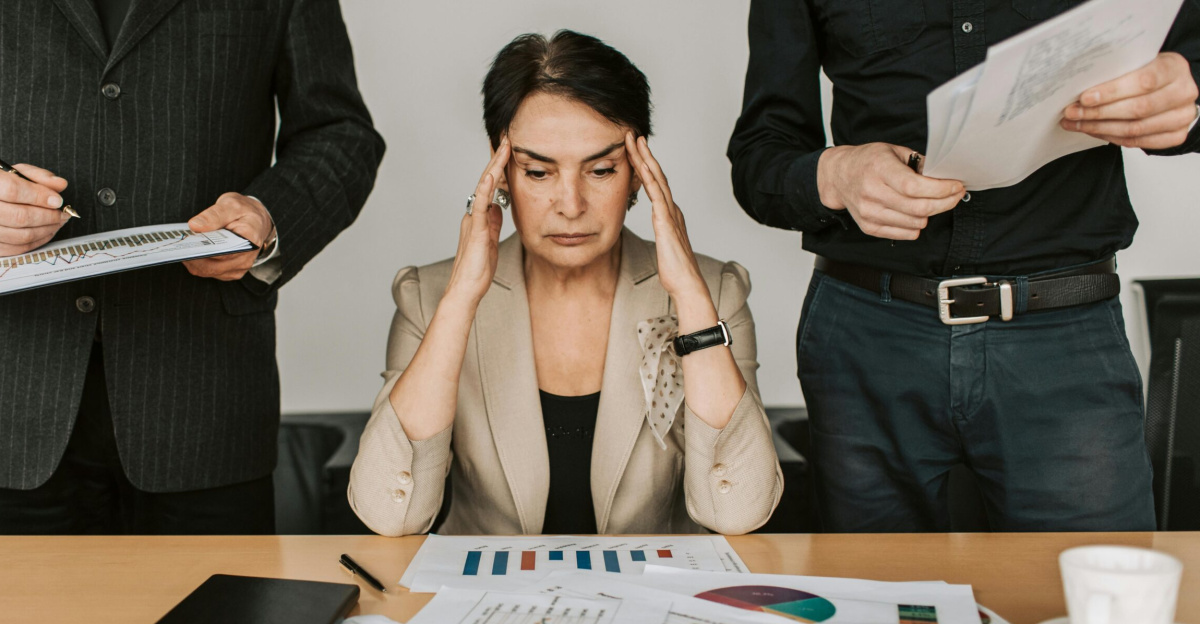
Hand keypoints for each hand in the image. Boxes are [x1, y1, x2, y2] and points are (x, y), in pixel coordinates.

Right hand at [0, 163, 69, 256]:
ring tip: (58, 222)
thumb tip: (61, 184)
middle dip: (48, 217)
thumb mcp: (19, 173)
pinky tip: (47, 231)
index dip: (39, 197)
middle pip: (20, 217)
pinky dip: (38, 241)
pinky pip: (18, 248)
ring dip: (46, 230)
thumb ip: (40, 176)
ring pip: (21, 235)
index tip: (58, 201)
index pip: (13, 191)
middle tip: (63, 214)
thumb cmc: (4, 185)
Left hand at [183, 192, 273, 280]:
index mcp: (250, 239)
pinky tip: (192, 250)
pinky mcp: (232, 272)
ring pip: (207, 271)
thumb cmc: (243, 211)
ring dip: (192, 260)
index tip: (187, 241)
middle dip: (193, 255)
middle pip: (212, 265)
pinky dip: (197, 263)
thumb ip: (214, 214)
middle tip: (179, 243)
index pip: (223, 251)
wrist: (256, 221)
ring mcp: (240, 267)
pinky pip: (209, 272)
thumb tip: (195, 226)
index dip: (203, 248)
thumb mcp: (231, 204)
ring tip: (184, 245)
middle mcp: (246, 258)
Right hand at [443, 137, 508, 307]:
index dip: (501, 168)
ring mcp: (474, 219)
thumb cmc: (478, 270)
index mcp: (479, 216)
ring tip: (504, 146)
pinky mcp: (476, 229)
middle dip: (498, 158)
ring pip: (484, 186)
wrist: (466, 289)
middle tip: (508, 137)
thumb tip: (498, 207)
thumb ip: (493, 223)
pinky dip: (486, 188)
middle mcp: (474, 213)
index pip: (492, 186)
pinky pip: (480, 204)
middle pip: (488, 180)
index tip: (510, 150)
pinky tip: (492, 174)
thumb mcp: (491, 240)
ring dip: (494, 165)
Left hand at [625, 133, 710, 312]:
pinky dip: (649, 179)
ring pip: (657, 180)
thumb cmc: (675, 271)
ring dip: (646, 159)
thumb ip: (663, 235)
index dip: (645, 165)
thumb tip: (662, 231)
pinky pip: (657, 195)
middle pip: (657, 175)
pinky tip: (642, 166)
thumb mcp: (665, 248)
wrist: (687, 284)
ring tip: (635, 142)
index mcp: (670, 215)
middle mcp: (672, 210)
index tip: (635, 150)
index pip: (656, 184)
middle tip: (633, 135)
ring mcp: (670, 214)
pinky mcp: (667, 222)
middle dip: (645, 154)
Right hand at [817, 143, 964, 239]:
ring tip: (932, 201)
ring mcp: (869, 213)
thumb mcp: (893, 151)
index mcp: (878, 169)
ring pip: (915, 224)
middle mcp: (872, 193)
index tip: (956, 186)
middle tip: (955, 195)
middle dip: (945, 203)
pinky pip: (906, 234)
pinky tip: (915, 212)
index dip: (941, 189)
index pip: (914, 187)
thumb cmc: (868, 161)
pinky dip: (917, 225)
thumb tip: (944, 176)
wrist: (839, 176)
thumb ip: (918, 163)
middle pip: (919, 208)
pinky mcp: (869, 227)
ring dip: (931, 214)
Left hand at [1062, 52, 1199, 148]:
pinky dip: (1111, 137)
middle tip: (1072, 113)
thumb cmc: (1150, 73)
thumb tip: (1079, 85)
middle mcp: (1183, 92)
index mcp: (1174, 68)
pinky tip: (1092, 131)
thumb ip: (1118, 72)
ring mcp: (1183, 116)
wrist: (1172, 89)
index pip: (1143, 81)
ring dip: (1100, 128)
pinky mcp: (1176, 136)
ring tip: (1075, 123)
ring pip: (1135, 128)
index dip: (1112, 91)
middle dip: (1099, 112)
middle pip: (1138, 108)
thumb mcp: (1139, 63)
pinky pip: (1138, 141)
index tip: (1084, 97)